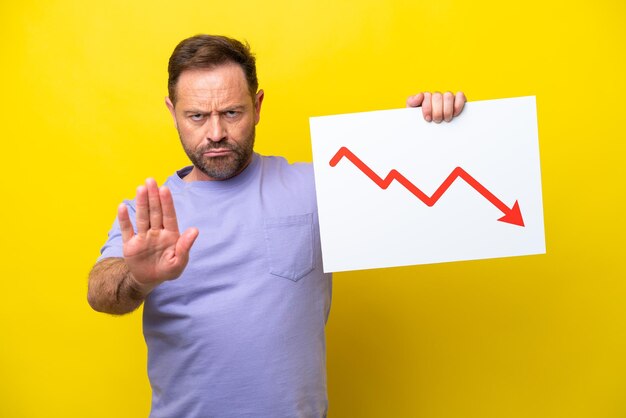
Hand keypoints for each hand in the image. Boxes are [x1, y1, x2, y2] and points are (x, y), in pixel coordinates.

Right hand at [118, 178, 198, 292]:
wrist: (149, 280)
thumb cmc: (168, 270)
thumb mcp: (179, 262)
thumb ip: (185, 246)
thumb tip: (194, 230)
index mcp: (170, 235)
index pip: (169, 216)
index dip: (167, 203)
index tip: (164, 189)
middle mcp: (156, 232)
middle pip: (155, 212)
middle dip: (153, 197)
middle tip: (151, 180)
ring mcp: (143, 236)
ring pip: (142, 217)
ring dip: (141, 203)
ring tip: (140, 188)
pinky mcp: (130, 244)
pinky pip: (127, 230)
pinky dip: (124, 219)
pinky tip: (122, 207)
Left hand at [406, 91, 465, 122]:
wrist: (428, 134)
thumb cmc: (422, 123)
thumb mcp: (412, 114)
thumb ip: (412, 102)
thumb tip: (420, 95)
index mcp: (426, 98)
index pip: (426, 96)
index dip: (427, 107)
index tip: (428, 118)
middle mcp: (437, 96)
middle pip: (437, 96)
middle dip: (437, 111)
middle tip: (437, 120)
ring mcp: (448, 98)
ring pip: (448, 96)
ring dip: (447, 109)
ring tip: (446, 119)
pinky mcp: (458, 100)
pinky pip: (460, 96)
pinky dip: (458, 104)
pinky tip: (455, 114)